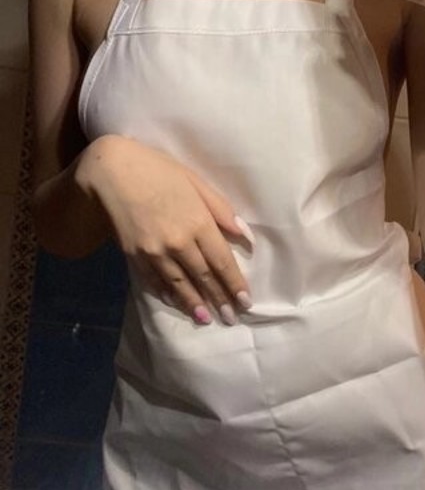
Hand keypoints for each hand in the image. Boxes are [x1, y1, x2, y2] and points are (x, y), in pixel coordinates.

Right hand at [75, 134, 252, 324]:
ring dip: (194, 304)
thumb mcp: (197, 182)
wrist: (113, 170)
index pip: (221, 261)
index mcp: (198, 222)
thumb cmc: (160, 170)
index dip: (234, 284)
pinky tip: (176, 302)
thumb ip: (221, 210)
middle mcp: (178, 242)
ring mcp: (153, 252)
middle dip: (219, 299)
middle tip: (232, 318)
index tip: (246, 301)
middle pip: (203, 277)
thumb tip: (244, 236)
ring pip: (179, 284)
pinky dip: (167, 294)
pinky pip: (154, 280)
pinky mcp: (133, 255)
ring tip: (207, 319)